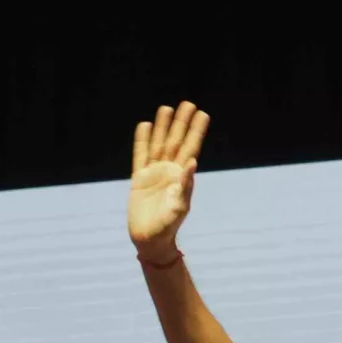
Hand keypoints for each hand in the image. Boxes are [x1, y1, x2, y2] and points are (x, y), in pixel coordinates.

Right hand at [128, 101, 207, 261]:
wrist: (150, 239)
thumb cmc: (168, 226)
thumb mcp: (179, 206)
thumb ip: (185, 185)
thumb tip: (192, 162)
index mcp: (182, 177)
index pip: (191, 148)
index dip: (196, 131)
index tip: (202, 114)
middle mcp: (169, 171)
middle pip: (176, 141)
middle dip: (182, 123)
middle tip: (188, 103)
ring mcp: (154, 173)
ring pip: (159, 144)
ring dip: (163, 126)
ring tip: (166, 108)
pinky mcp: (139, 178)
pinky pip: (140, 155)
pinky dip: (142, 140)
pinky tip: (145, 125)